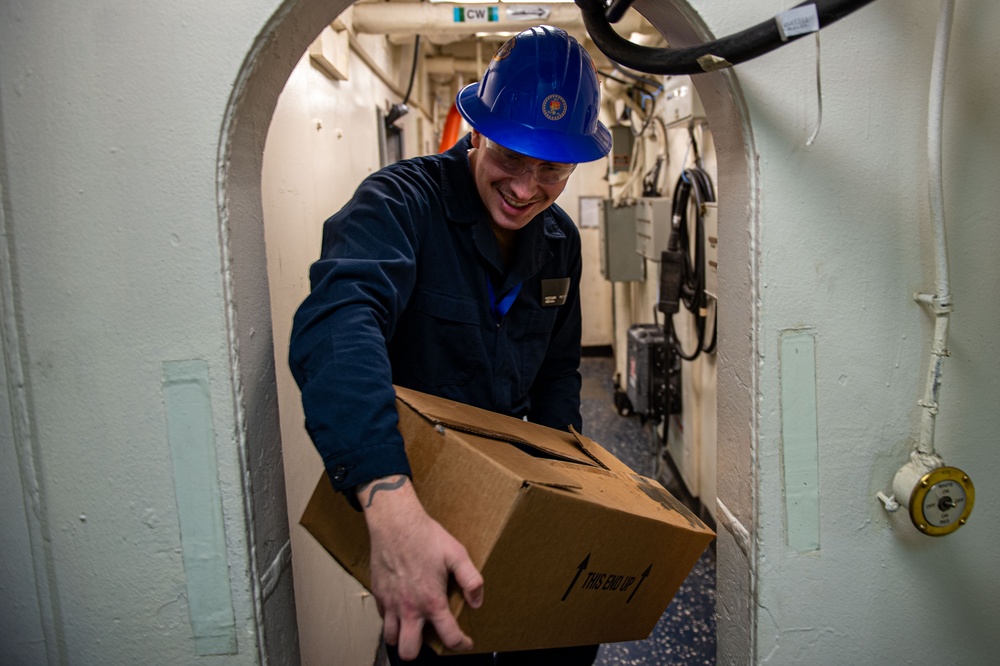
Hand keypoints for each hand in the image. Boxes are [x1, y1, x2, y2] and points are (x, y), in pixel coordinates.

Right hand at [357, 475, 484, 660]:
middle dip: (421, 651)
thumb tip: (477, 601)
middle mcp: (409, 608)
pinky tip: (402, 608)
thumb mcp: (457, 554)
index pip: (448, 637)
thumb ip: (471, 579)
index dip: (461, 645)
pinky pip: (382, 618)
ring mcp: (390, 603)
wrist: (395, 522)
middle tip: (432, 638)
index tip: (465, 642)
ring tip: (414, 626)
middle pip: (409, 652)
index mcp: (431, 601)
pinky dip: (391, 619)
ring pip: (391, 638)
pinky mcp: (378, 594)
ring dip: (403, 637)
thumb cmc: (425, 536)